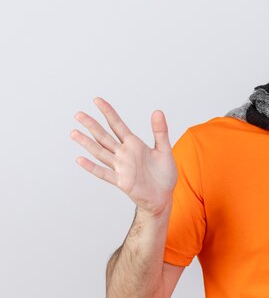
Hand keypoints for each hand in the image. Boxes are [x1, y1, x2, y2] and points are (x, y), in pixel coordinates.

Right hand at [70, 97, 177, 216]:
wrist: (163, 196)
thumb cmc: (164, 174)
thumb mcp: (164, 150)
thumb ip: (160, 132)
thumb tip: (158, 111)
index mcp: (134, 144)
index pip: (118, 125)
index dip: (108, 112)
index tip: (97, 100)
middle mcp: (124, 154)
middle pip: (104, 137)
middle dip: (92, 125)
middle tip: (78, 114)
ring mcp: (121, 168)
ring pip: (101, 153)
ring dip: (87, 143)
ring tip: (74, 132)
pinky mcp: (121, 182)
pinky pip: (104, 173)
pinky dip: (92, 167)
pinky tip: (80, 160)